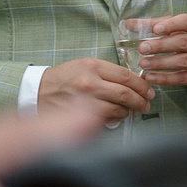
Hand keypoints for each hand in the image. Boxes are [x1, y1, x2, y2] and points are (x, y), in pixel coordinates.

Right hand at [36, 56, 151, 124]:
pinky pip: (105, 120)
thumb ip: (108, 72)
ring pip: (118, 110)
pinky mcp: (80, 117)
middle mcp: (90, 83)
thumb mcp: (85, 66)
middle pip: (125, 94)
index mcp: (93, 66)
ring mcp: (85, 102)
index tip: (149, 91)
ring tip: (129, 111)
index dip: (142, 85)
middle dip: (141, 101)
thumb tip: (134, 82)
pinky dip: (114, 119)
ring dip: (128, 112)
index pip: (126, 76)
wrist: (37, 91)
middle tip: (146, 105)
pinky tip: (114, 116)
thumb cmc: (63, 78)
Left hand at [132, 13, 186, 89]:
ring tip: (143, 63)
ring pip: (182, 61)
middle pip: (183, 43)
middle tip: (142, 48)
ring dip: (160, 63)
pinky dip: (165, 78)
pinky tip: (151, 76)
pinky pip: (182, 78)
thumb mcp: (180, 28)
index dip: (172, 25)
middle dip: (161, 46)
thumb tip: (128, 24)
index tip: (155, 29)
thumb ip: (155, 24)